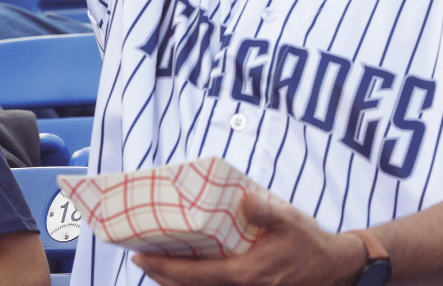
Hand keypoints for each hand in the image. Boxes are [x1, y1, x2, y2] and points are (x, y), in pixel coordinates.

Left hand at [132, 192, 367, 285]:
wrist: (336, 269)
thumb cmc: (310, 243)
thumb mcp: (291, 221)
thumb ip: (267, 212)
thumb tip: (245, 198)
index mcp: (246, 274)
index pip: (194, 275)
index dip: (164, 269)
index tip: (141, 258)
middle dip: (161, 276)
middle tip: (138, 258)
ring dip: (175, 282)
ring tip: (153, 266)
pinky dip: (195, 283)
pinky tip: (183, 272)